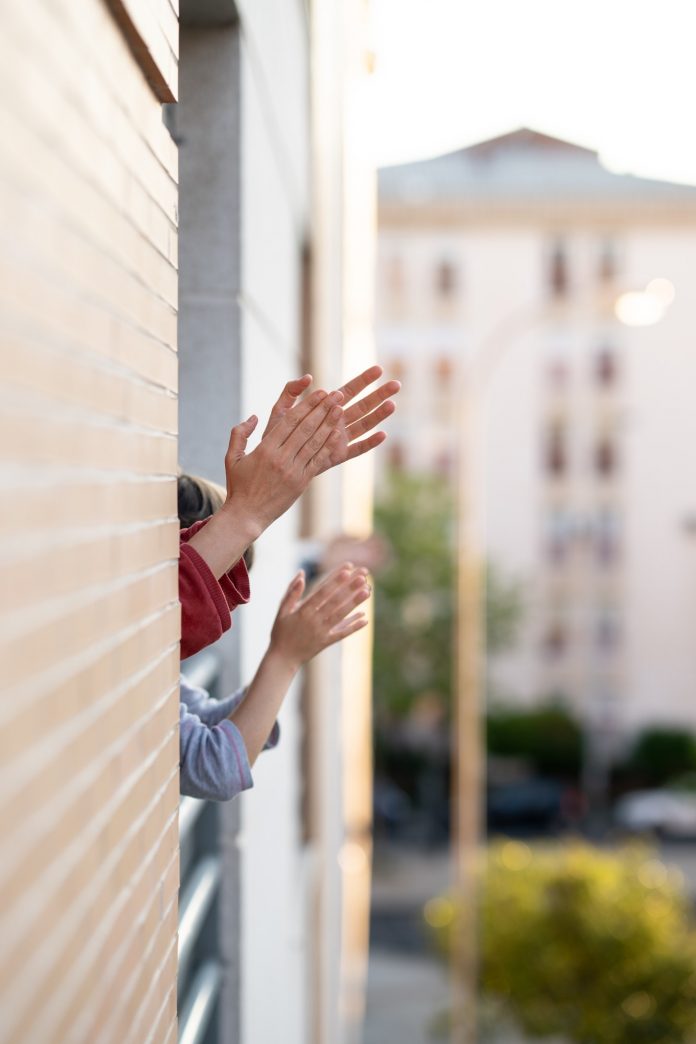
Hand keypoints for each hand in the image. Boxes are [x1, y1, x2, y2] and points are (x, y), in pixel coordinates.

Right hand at [222, 386, 344, 533]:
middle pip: (306, 428)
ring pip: (314, 442)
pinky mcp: (302, 482)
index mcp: (265, 449)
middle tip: (336, 394)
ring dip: (329, 424)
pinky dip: (329, 446)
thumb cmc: (239, 486)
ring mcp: (293, 471)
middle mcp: (281, 458)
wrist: (247, 515)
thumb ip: (239, 434)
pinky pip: (318, 460)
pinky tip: (338, 433)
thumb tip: (254, 417)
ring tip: (340, 408)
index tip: (318, 392)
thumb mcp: (231, 458)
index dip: (306, 404)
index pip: (289, 421)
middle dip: (322, 409)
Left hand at [264, 366, 399, 472]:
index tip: (379, 369)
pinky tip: (382, 435)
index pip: (349, 390)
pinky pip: (356, 450)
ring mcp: (339, 439)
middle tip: (397, 385)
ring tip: (392, 405)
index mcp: (326, 407)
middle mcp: (337, 422)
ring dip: (378, 415)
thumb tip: (308, 378)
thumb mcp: (281, 410)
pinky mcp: (337, 456)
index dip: (364, 380)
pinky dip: (369, 443)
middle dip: (379, 395)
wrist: (273, 462)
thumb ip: (291, 391)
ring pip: (363, 425)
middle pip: (363, 405)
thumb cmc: (277, 434)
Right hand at [269, 564, 370, 667]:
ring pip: (340, 615)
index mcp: (302, 611)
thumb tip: (302, 574)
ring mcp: (321, 632)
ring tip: (368, 591)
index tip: (347, 569)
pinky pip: (342, 634)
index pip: (321, 592)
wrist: (282, 659)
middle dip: (349, 588)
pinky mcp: (326, 642)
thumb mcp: (281, 610)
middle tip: (363, 576)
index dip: (334, 581)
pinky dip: (353, 627)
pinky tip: (365, 618)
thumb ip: (291, 592)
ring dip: (354, 603)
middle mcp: (313, 620)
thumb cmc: (281, 632)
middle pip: (334, 601)